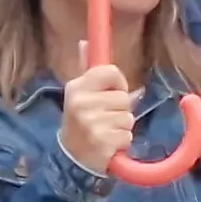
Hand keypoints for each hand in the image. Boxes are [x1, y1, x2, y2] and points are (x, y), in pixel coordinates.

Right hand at [58, 62, 134, 176]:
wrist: (72, 159)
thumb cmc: (81, 122)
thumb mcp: (79, 95)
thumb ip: (87, 70)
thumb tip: (84, 42)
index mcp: (76, 88)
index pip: (110, 71)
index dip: (118, 83)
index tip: (112, 93)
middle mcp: (81, 103)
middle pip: (123, 97)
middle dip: (120, 109)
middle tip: (104, 119)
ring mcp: (91, 124)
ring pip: (128, 117)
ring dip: (122, 127)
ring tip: (106, 132)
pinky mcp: (102, 142)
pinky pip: (128, 135)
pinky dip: (122, 142)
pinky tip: (108, 145)